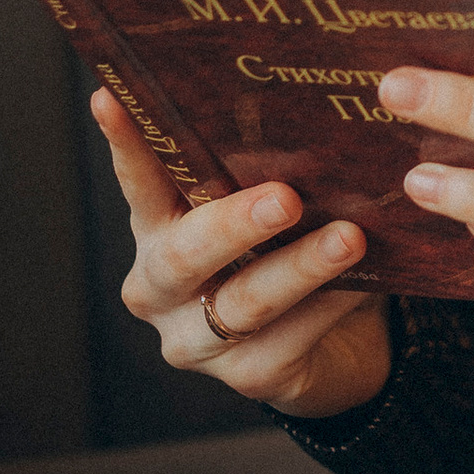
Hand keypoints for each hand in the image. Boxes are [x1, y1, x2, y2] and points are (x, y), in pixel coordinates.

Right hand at [92, 89, 392, 419]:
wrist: (337, 343)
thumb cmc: (292, 250)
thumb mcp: (274, 203)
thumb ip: (267, 170)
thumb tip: (306, 121)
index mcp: (158, 228)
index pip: (137, 180)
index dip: (125, 143)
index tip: (110, 97)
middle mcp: (161, 286)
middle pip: (183, 255)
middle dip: (233, 224)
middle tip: (284, 198)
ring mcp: (196, 339)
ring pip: (243, 302)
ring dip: (299, 267)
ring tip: (348, 239)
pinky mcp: (247, 375)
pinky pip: (288, 340)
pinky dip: (329, 307)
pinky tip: (363, 284)